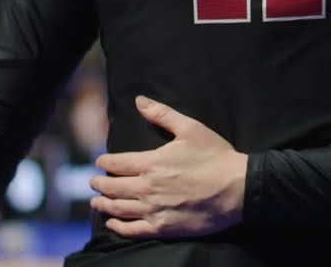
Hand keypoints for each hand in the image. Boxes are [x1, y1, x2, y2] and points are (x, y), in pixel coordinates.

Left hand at [90, 96, 247, 238]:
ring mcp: (154, 209)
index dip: (105, 162)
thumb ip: (162, 114)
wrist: (237, 188)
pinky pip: (133, 230)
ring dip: (103, 204)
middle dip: (99, 184)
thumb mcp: (190, 128)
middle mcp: (147, 188)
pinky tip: (113, 223)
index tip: (100, 161)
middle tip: (92, 183)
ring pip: (119, 208)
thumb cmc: (216, 156)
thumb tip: (140, 101)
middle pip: (113, 187)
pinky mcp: (164, 227)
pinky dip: (118, 226)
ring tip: (96, 202)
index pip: (117, 163)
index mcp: (152, 163)